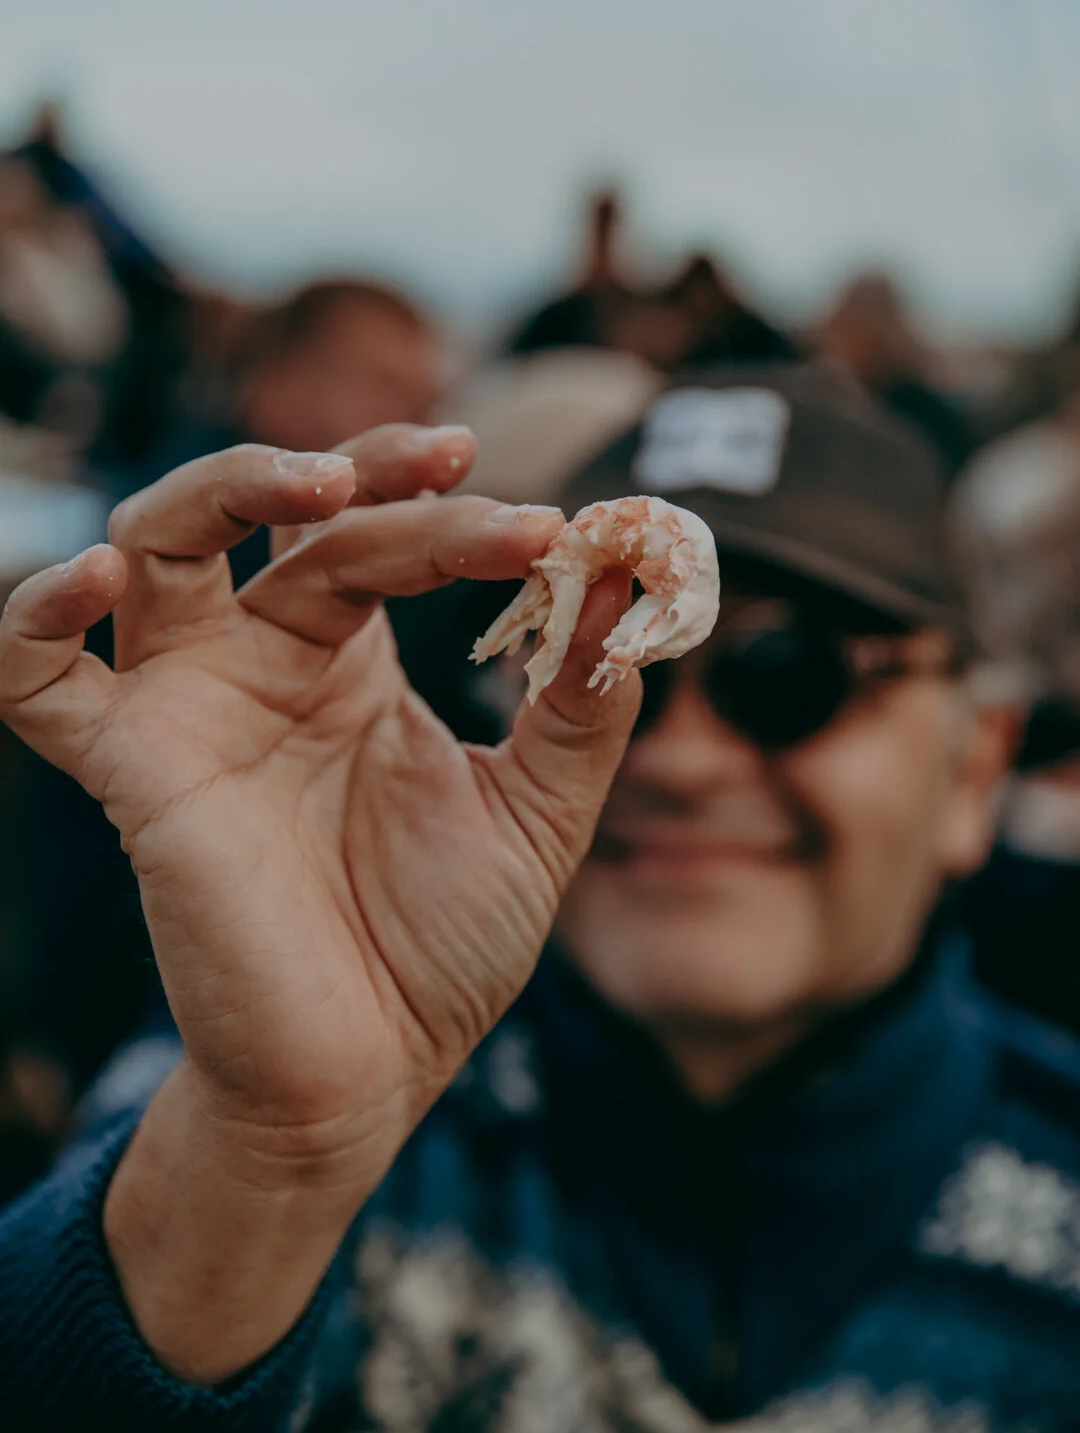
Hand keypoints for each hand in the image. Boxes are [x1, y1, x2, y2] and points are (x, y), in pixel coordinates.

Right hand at [0, 425, 637, 1379]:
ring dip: (223, 487)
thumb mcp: (537, 814)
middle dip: (356, 473)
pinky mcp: (133, 771)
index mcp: (348, 661)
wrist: (365, 1077)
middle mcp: (260, 661)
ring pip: (158, 543)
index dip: (445, 505)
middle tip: (448, 462)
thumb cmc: (438, 950)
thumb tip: (632, 586)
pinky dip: (37, 620)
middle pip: (272, 513)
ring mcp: (190, 705)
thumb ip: (581, 703)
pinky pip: (39, 682)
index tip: (545, 520)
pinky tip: (92, 580)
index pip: (378, 534)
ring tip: (322, 483)